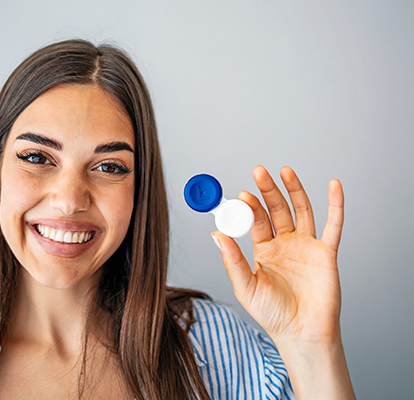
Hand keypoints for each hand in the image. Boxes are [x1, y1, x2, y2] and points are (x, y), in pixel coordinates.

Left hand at [212, 165, 344, 344]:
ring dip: (294, 189)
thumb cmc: (272, 314)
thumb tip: (216, 234)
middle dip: (268, 190)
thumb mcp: (246, 286)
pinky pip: (333, 225)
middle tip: (259, 172)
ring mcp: (306, 246)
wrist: (301, 333)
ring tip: (284, 170)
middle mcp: (284, 244)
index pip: (256, 221)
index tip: (241, 195)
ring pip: (301, 210)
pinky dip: (336, 204)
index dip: (249, 207)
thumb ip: (232, 260)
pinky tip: (333, 185)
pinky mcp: (326, 253)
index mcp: (264, 250)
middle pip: (276, 209)